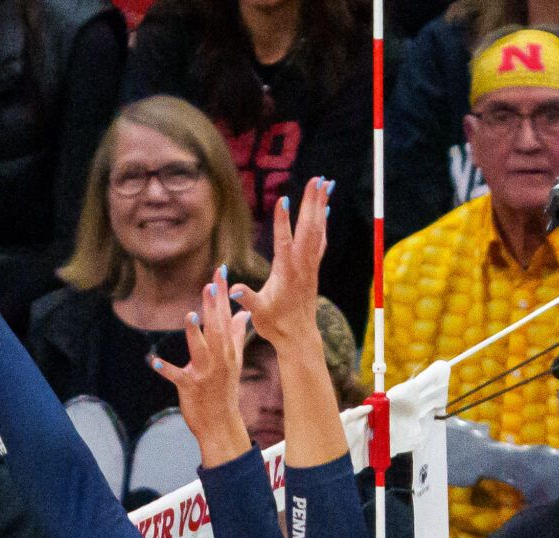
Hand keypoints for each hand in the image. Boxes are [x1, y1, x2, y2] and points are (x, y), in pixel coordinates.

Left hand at [149, 269, 251, 465]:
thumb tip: (243, 314)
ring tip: (189, 315)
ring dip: (194, 333)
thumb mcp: (233, 360)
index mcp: (228, 350)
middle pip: (217, 329)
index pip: (226, 317)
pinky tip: (155, 361)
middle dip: (213, 307)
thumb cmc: (224, 388)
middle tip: (210, 285)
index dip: (223, 295)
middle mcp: (219, 359)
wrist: (220, 422)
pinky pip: (177, 377)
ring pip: (200, 350)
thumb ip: (235, 335)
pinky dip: (167, 369)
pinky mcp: (190, 388)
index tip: (220, 272)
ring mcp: (205, 374)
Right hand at [229, 176, 330, 349]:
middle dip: (312, 203)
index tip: (282, 200)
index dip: (282, 222)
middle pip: (308, 229)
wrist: (298, 336)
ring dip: (320, 206)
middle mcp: (302, 265)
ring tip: (324, 185)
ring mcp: (310, 265)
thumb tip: (233, 290)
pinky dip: (322, 222)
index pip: (284, 243)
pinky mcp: (313, 268)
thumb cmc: (276, 324)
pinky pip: (320, 240)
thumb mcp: (258, 314)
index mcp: (286, 273)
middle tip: (318, 179)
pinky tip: (323, 211)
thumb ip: (248, 300)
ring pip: (317, 230)